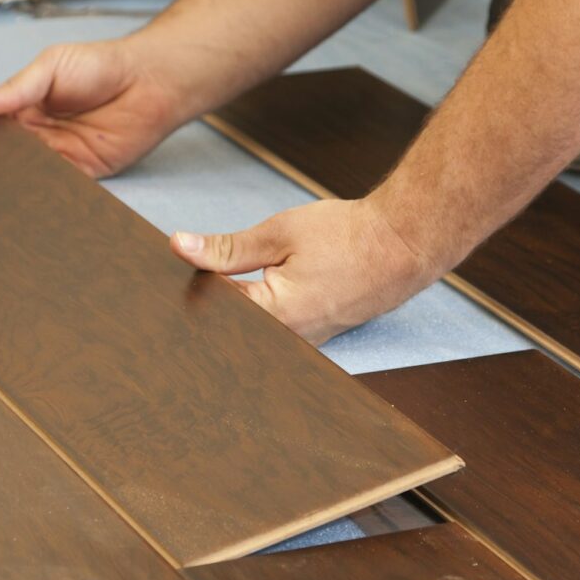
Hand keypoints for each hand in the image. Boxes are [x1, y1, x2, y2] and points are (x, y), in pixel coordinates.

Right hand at [0, 38, 181, 176]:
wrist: (148, 82)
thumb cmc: (101, 66)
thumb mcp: (50, 67)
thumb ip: (15, 89)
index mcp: (25, 108)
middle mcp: (40, 136)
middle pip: (8, 157)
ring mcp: (61, 156)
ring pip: (30, 175)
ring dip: (17, 181)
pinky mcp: (84, 173)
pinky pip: (60, 187)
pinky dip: (47, 191)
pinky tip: (31, 193)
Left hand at [170, 198, 435, 343]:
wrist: (403, 245)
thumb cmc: (349, 237)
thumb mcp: (279, 234)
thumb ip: (226, 248)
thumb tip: (181, 247)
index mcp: (271, 317)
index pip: (208, 310)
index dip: (189, 286)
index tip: (176, 268)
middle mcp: (285, 342)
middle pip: (228, 329)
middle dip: (208, 303)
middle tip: (195, 274)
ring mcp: (301, 345)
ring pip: (250, 333)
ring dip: (235, 309)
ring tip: (229, 280)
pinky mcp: (312, 339)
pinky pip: (273, 333)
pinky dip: (257, 313)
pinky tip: (255, 291)